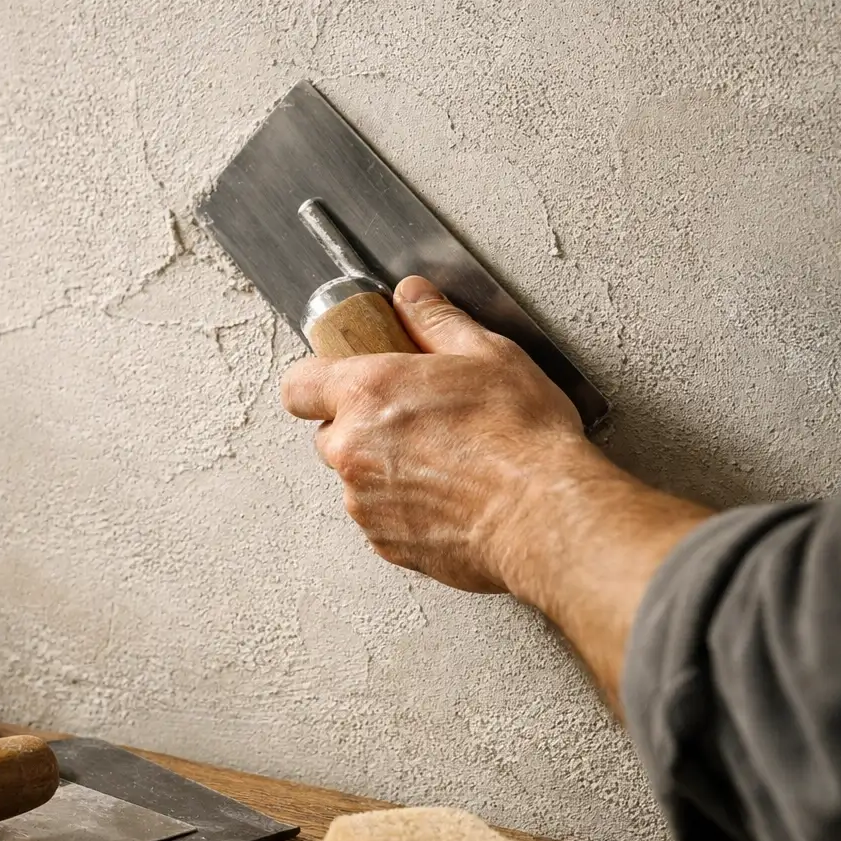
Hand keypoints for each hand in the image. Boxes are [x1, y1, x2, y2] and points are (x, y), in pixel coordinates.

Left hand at [279, 276, 591, 592]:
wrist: (543, 516)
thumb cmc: (521, 437)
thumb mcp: (487, 354)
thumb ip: (436, 322)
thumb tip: (413, 297)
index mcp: (367, 393)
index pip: (298, 386)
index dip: (318, 382)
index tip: (343, 382)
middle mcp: (353, 450)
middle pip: (329, 435)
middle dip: (361, 427)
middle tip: (415, 421)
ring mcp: (365, 502)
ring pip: (357, 479)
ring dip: (385, 470)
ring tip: (445, 462)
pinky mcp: (386, 543)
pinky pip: (380, 517)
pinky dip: (404, 508)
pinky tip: (450, 497)